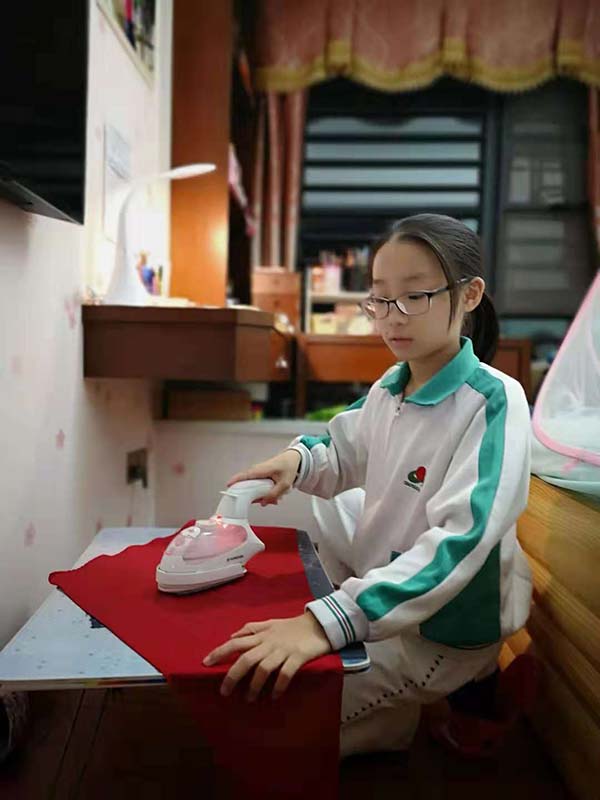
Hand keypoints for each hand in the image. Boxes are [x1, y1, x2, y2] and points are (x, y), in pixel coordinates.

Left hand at [203, 612, 331, 700]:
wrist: (319, 624)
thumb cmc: (292, 626)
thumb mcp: (270, 623)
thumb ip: (251, 629)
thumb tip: (231, 636)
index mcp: (262, 635)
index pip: (236, 642)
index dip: (220, 652)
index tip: (205, 663)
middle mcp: (269, 643)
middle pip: (246, 658)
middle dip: (233, 675)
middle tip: (224, 691)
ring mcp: (284, 650)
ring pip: (264, 668)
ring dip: (254, 685)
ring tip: (249, 699)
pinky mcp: (298, 657)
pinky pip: (286, 673)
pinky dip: (278, 686)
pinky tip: (274, 697)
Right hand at [227, 449, 300, 505]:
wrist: (293, 459)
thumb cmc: (288, 468)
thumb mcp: (284, 484)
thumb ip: (273, 494)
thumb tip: (262, 503)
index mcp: (260, 470)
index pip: (244, 476)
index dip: (235, 481)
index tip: (228, 487)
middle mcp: (256, 471)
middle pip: (247, 485)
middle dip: (252, 496)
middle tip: (262, 502)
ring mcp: (258, 474)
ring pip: (253, 487)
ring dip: (260, 496)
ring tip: (274, 500)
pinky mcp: (261, 477)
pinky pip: (258, 486)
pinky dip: (264, 493)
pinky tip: (275, 497)